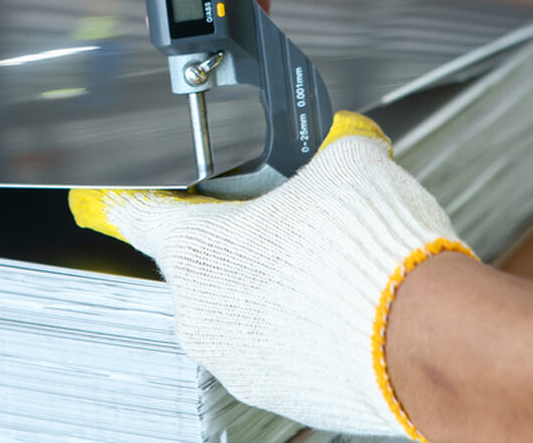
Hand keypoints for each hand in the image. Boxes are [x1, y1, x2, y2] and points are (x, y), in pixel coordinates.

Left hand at [68, 111, 473, 436]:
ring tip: (325, 258)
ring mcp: (238, 360)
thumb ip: (322, 146)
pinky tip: (339, 299)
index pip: (137, 214)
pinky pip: (270, 341)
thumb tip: (338, 141)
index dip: (125, 197)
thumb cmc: (374, 255)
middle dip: (236, 234)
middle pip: (199, 258)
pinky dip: (293, 320)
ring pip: (237, 303)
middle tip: (285, 213)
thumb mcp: (346, 162)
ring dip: (267, 280)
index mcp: (196, 250)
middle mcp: (202, 312)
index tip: (103, 199)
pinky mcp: (278, 391)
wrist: (429, 340)